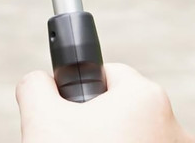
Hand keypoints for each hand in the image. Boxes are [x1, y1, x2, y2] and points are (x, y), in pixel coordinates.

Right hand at [17, 64, 194, 142]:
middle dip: (95, 127)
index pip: (108, 73)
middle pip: (123, 112)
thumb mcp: (41, 118)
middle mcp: (174, 129)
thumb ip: (36, 86)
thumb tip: (39, 82)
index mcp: (146, 99)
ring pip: (132, 141)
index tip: (67, 114)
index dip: (80, 92)